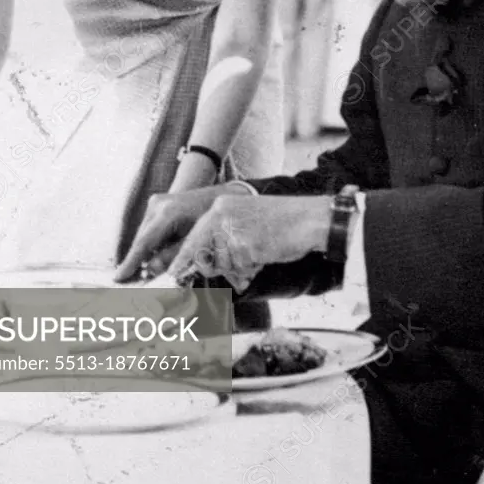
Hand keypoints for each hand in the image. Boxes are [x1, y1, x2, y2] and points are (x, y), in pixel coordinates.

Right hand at [114, 186, 228, 282]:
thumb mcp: (195, 240)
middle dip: (138, 260)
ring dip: (145, 251)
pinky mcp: (156, 204)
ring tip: (149, 268)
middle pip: (141, 239)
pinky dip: (151, 242)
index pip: (144, 243)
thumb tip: (150, 270)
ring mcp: (155, 202)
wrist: (217, 194)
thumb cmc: (211, 218)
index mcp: (168, 213)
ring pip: (144, 234)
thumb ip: (173, 256)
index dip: (131, 262)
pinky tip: (160, 252)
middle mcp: (157, 204)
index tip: (118, 278)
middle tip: (134, 281)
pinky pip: (149, 228)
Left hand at [167, 194, 331, 292]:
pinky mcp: (245, 244)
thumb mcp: (245, 224)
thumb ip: (222, 241)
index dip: (183, 261)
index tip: (173, 276)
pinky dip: (251, 269)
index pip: (193, 239)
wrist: (310, 218)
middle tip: (233, 269)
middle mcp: (221, 214)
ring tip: (260, 254)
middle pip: (203, 256)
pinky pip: (240, 269)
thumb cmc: (281, 224)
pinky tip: (265, 255)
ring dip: (240, 269)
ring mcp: (232, 228)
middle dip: (217, 268)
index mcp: (220, 207)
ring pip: (223, 265)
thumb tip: (199, 266)